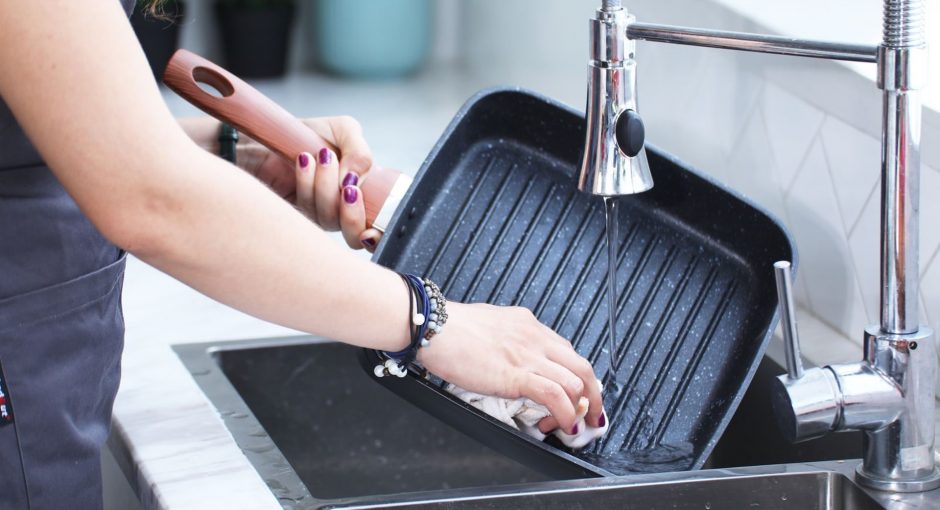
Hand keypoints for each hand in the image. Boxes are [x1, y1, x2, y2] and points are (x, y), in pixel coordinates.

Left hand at [237, 116, 382, 250]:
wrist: (275, 132)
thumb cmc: (313, 134)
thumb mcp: (345, 130)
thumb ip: (360, 152)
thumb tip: (354, 180)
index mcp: (362, 196)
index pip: (376, 231)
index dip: (377, 237)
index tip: (371, 231)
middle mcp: (341, 212)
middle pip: (354, 236)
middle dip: (352, 215)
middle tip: (348, 188)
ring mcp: (317, 215)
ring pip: (329, 219)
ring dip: (326, 187)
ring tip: (322, 156)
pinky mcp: (293, 213)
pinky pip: (305, 209)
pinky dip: (307, 182)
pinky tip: (304, 160)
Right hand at [417, 302, 604, 432]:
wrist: (433, 326)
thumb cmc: (450, 327)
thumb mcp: (489, 324)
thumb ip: (505, 337)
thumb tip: (505, 354)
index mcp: (527, 325)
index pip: (566, 350)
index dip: (572, 376)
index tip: (570, 392)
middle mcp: (535, 338)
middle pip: (581, 366)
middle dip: (592, 393)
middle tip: (591, 412)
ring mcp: (528, 356)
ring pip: (576, 381)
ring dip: (579, 408)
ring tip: (571, 425)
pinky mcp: (516, 375)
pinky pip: (556, 396)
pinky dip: (566, 414)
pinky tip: (564, 425)